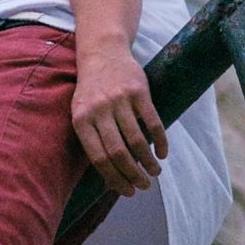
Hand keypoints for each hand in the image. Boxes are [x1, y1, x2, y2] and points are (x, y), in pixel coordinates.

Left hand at [71, 41, 167, 196]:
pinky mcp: (139, 91)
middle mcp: (99, 111)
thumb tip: (109, 178)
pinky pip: (152, 122)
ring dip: (148, 162)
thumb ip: (92, 140)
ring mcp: (119, 100)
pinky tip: (163, 153)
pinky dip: (160, 142)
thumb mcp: (82, 113)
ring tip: (155, 172)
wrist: (102, 53)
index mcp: (81, 120)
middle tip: (144, 186)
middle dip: (134, 175)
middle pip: (119, 153)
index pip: (98, 158)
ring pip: (137, 140)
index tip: (127, 191)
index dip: (115, 179)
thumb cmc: (91, 91)